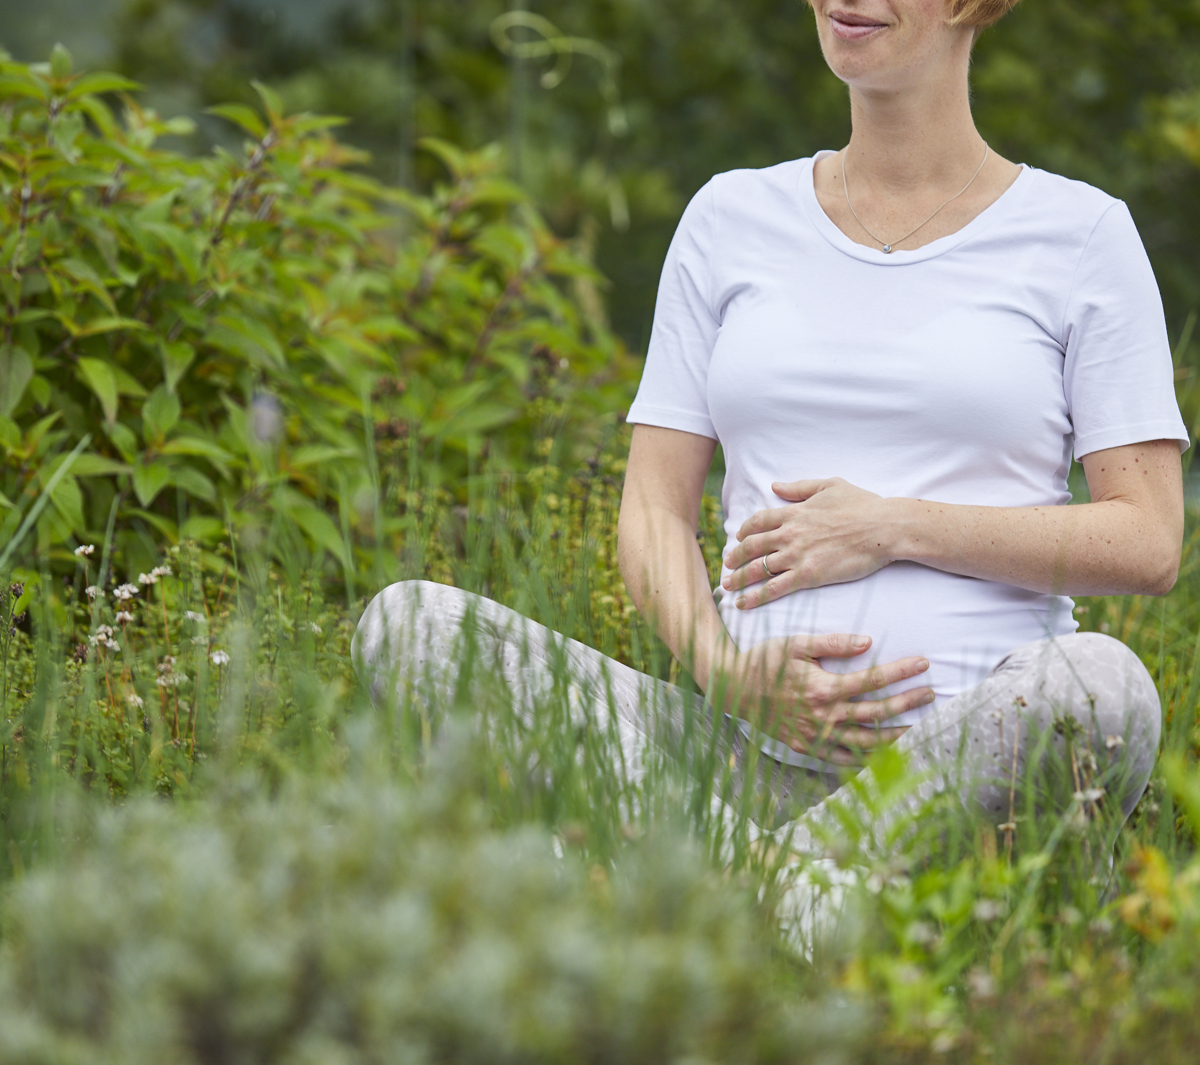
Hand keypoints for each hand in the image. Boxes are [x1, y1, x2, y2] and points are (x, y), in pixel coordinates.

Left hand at [722, 477, 891, 608]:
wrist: (883, 528)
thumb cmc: (863, 505)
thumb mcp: (830, 485)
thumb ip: (800, 487)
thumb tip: (775, 485)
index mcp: (794, 512)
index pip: (758, 522)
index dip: (744, 531)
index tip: (738, 538)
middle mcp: (789, 533)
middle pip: (751, 546)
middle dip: (734, 557)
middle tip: (726, 566)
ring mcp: (796, 555)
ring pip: (757, 568)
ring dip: (738, 579)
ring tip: (727, 587)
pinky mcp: (807, 575)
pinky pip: (773, 589)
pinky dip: (755, 597)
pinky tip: (743, 604)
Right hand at [722, 632, 932, 765]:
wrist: (733, 689)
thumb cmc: (764, 661)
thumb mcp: (796, 643)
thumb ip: (833, 643)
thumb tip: (868, 642)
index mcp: (824, 687)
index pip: (873, 680)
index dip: (901, 672)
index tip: (924, 664)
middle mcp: (824, 716)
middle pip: (877, 714)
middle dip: (908, 704)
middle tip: (931, 695)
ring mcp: (816, 736)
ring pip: (866, 743)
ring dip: (896, 737)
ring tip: (919, 729)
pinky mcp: (807, 748)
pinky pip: (843, 759)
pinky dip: (866, 760)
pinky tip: (884, 755)